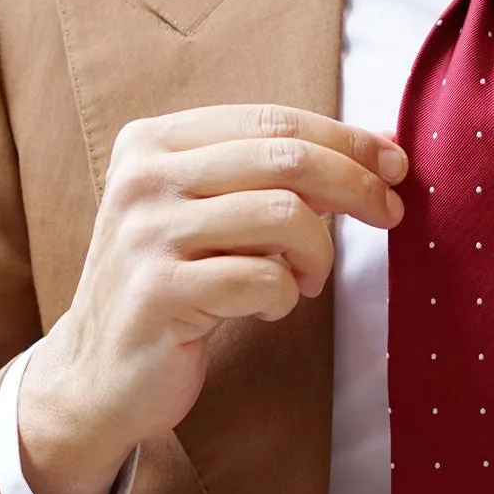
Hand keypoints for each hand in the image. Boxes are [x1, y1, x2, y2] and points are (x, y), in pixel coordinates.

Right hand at [20, 105, 406, 493]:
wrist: (99, 372)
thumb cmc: (173, 283)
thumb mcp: (207, 213)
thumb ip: (268, 174)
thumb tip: (374, 145)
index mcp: (154, 142)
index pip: (274, 120)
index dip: (347, 140)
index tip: (395, 165)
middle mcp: (144, 178)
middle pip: (288, 159)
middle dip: (356, 186)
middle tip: (389, 215)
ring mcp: (147, 234)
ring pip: (285, 216)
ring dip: (319, 254)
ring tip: (306, 280)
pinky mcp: (160, 293)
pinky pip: (265, 280)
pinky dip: (284, 297)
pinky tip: (265, 308)